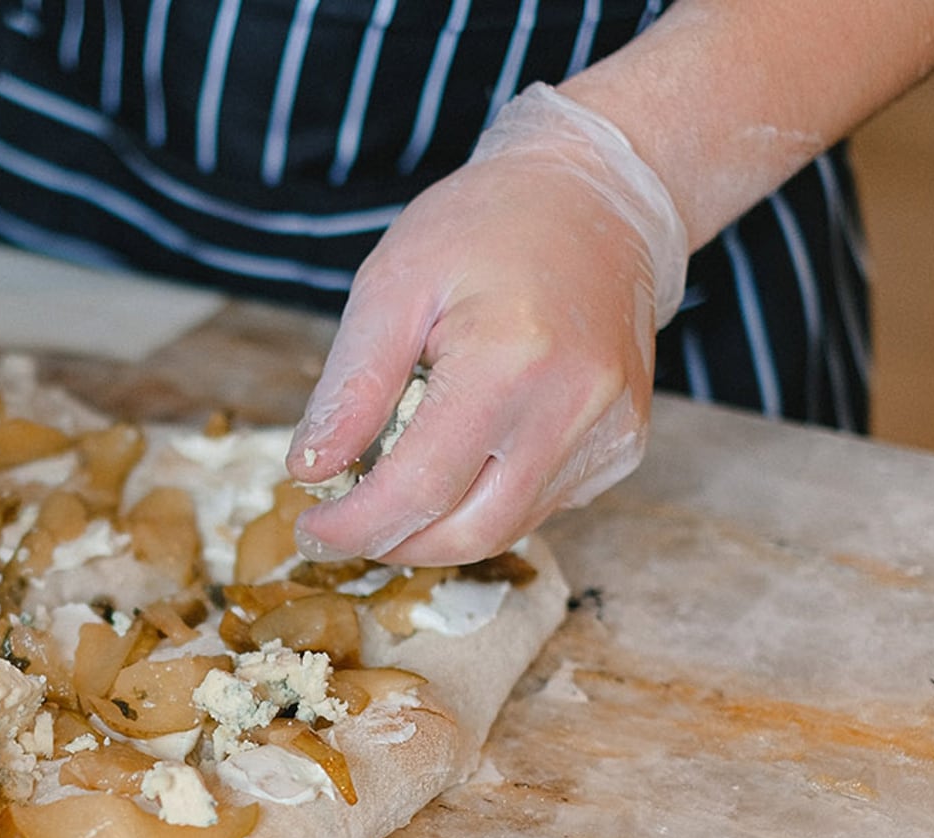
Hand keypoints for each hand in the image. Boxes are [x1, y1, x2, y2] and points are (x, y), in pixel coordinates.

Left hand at [286, 85, 686, 567]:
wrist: (597, 197)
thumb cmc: (485, 227)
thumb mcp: (393, 286)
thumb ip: (351, 386)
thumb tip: (310, 469)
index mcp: (510, 363)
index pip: (419, 489)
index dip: (356, 526)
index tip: (311, 527)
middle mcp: (573, 409)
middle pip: (467, 533)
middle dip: (393, 544)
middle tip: (341, 526)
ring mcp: (609, 433)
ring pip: (505, 528)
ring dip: (437, 528)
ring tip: (392, 485)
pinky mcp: (623, 445)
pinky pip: (540, 505)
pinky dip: (484, 501)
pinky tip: (459, 456)